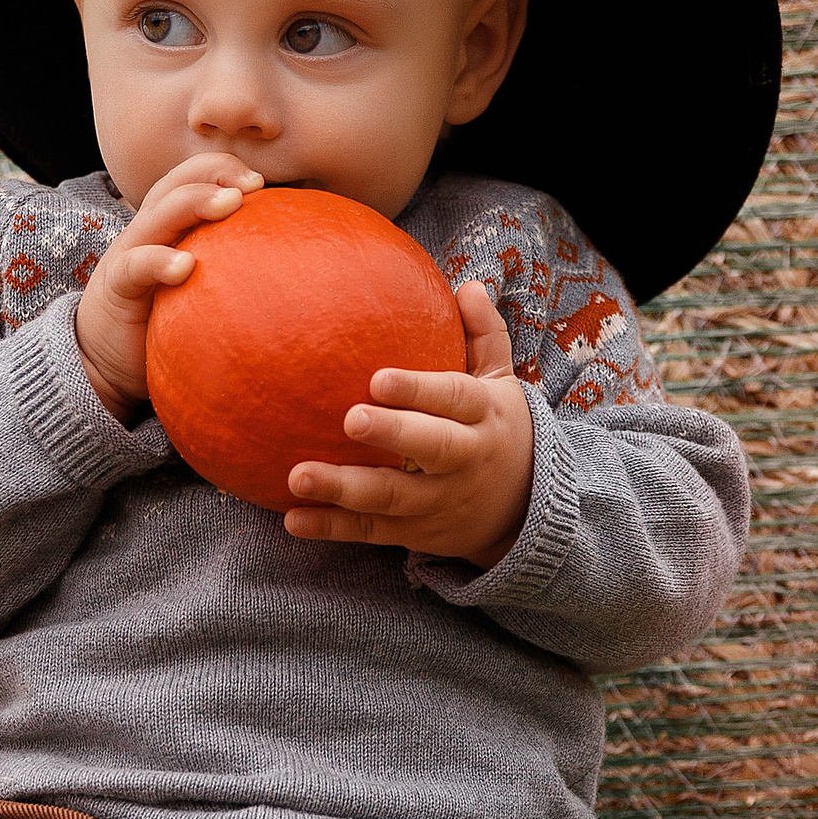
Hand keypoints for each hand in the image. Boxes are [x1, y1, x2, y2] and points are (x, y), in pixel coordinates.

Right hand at [74, 155, 261, 421]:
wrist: (106, 362)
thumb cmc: (166, 322)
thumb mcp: (205, 291)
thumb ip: (238, 273)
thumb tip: (307, 282)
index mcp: (173, 224)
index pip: (196, 178)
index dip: (227, 169)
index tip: (268, 184)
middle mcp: (151, 230)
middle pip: (177, 183)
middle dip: (216, 173)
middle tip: (255, 185)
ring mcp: (131, 253)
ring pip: (159, 213)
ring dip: (194, 202)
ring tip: (230, 203)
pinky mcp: (116, 287)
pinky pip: (135, 267)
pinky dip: (158, 261)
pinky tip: (186, 266)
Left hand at [284, 279, 533, 567]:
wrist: (523, 510)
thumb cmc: (496, 429)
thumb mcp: (501, 382)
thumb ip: (484, 335)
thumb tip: (469, 286)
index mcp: (484, 416)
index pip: (455, 399)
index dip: (420, 389)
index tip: (379, 378)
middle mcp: (465, 460)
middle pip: (432, 447)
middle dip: (392, 435)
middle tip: (349, 419)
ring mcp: (439, 501)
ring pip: (393, 497)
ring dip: (344, 489)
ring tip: (298, 476)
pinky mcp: (416, 532)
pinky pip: (372, 532)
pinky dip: (333, 528)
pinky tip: (293, 520)